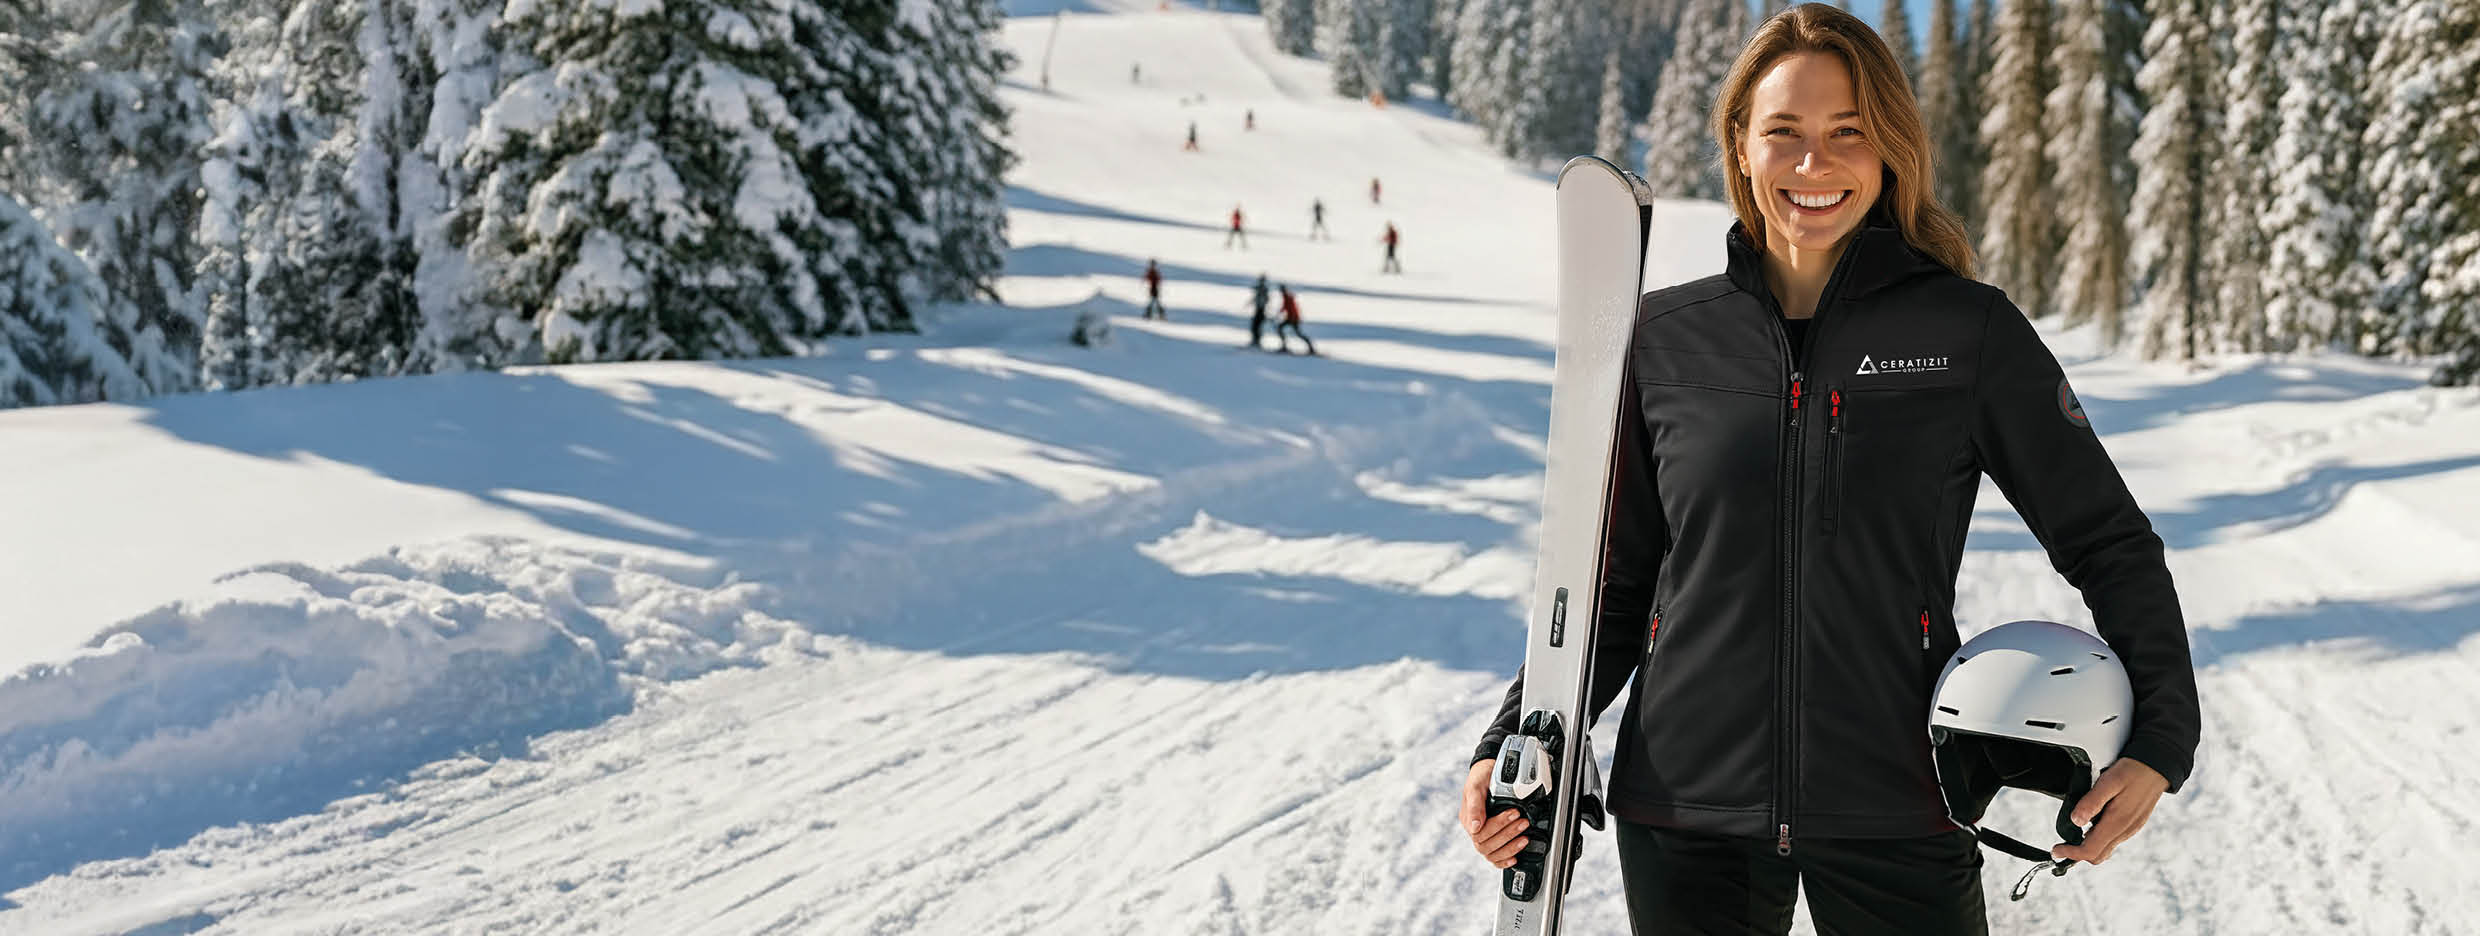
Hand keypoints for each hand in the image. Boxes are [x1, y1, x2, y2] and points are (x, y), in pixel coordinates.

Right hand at [1461, 758, 1530, 869]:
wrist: (1489, 772)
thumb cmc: (1482, 777)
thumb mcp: (1476, 785)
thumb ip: (1475, 804)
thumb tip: (1476, 826)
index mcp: (1468, 819)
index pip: (1480, 832)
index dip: (1498, 825)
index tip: (1514, 813)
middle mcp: (1475, 830)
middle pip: (1486, 845)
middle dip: (1508, 834)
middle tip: (1523, 822)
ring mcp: (1484, 836)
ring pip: (1491, 854)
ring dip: (1510, 848)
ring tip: (1525, 838)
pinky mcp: (1494, 839)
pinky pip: (1495, 858)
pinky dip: (1504, 860)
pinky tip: (1514, 858)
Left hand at [2050, 757, 2167, 865]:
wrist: (2155, 768)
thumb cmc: (2132, 772)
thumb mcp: (2108, 782)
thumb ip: (2091, 802)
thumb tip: (2076, 821)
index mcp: (2117, 823)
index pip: (2090, 851)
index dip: (2071, 853)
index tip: (2056, 849)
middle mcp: (2125, 831)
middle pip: (2097, 855)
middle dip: (2077, 853)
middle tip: (2062, 844)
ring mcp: (2130, 829)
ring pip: (2105, 849)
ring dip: (2087, 846)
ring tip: (2072, 833)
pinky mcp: (2132, 825)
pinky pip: (2112, 839)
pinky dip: (2098, 838)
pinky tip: (2091, 823)